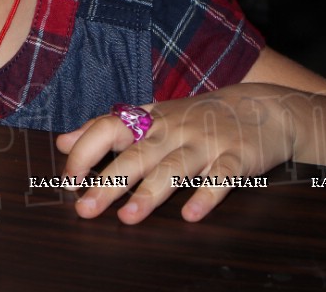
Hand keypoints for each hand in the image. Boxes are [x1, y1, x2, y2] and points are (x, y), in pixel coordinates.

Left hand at [55, 88, 295, 223]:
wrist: (262, 107)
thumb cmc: (196, 117)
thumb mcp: (151, 116)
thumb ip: (107, 128)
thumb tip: (63, 142)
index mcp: (150, 120)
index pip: (108, 128)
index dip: (85, 152)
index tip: (67, 180)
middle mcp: (174, 130)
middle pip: (137, 155)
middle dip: (109, 182)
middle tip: (85, 209)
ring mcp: (206, 143)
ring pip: (174, 168)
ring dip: (150, 193)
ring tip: (128, 217)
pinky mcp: (237, 158)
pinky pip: (221, 178)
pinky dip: (206, 195)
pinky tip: (190, 214)